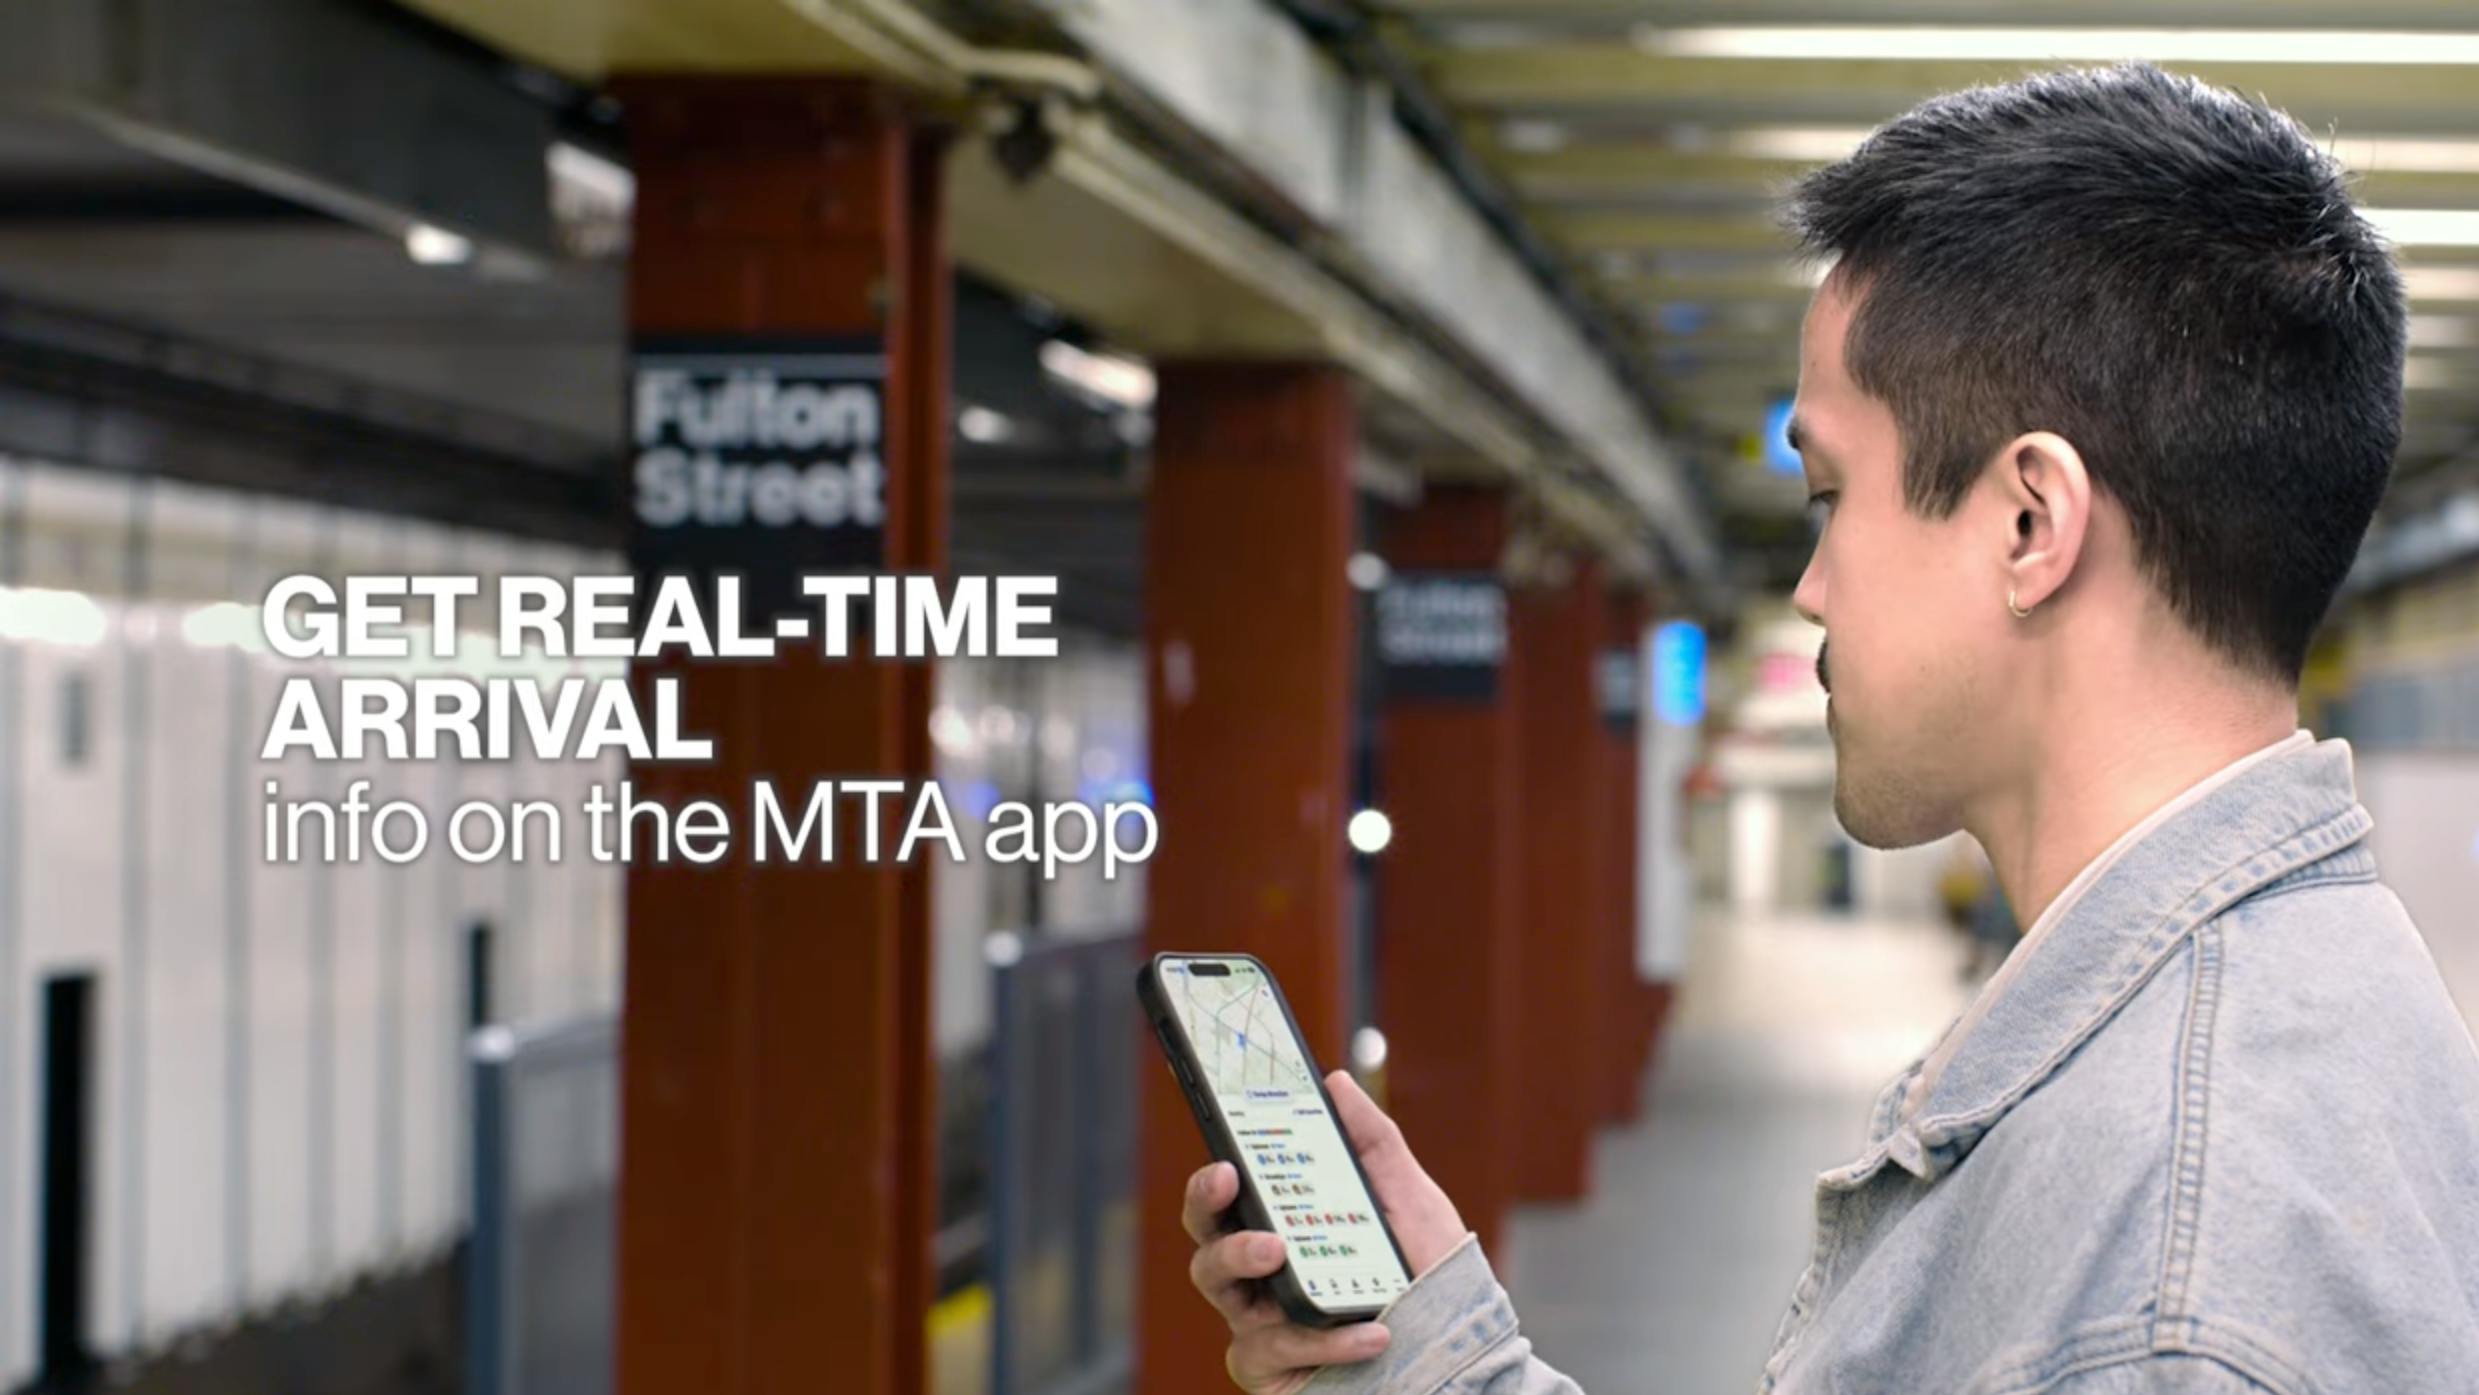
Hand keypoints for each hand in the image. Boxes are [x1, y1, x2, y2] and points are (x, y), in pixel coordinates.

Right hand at [1181, 1070, 1470, 1392]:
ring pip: (1219, 1288)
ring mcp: (1261, 1324)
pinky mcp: (1275, 1370)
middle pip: (1205, 1237)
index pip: (1230, 1196)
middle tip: (1229, 1182)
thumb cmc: (1425, 1272)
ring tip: (1279, 1250)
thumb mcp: (1408, 1200)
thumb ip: (1373, 1142)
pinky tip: (1371, 1335)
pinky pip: (1271, 1350)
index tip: (1226, 1158)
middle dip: (1205, 1205)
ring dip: (1242, 1259)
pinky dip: (1321, 1341)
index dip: (1212, 1177)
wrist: (1458, 1348)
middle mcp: (1261, 1275)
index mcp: (1283, 1226)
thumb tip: (1335, 1084)